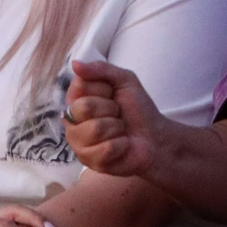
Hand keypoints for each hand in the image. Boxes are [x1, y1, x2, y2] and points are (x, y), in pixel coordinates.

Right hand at [65, 60, 174, 179]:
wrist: (155, 137)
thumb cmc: (137, 109)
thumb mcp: (124, 80)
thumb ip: (100, 69)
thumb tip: (75, 64)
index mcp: (76, 100)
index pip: (80, 87)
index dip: (103, 90)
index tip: (112, 96)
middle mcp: (71, 122)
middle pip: (84, 108)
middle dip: (111, 109)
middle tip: (118, 115)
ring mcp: (78, 144)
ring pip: (95, 129)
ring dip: (117, 128)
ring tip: (120, 131)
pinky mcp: (89, 162)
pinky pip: (106, 148)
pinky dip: (122, 145)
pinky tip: (122, 146)